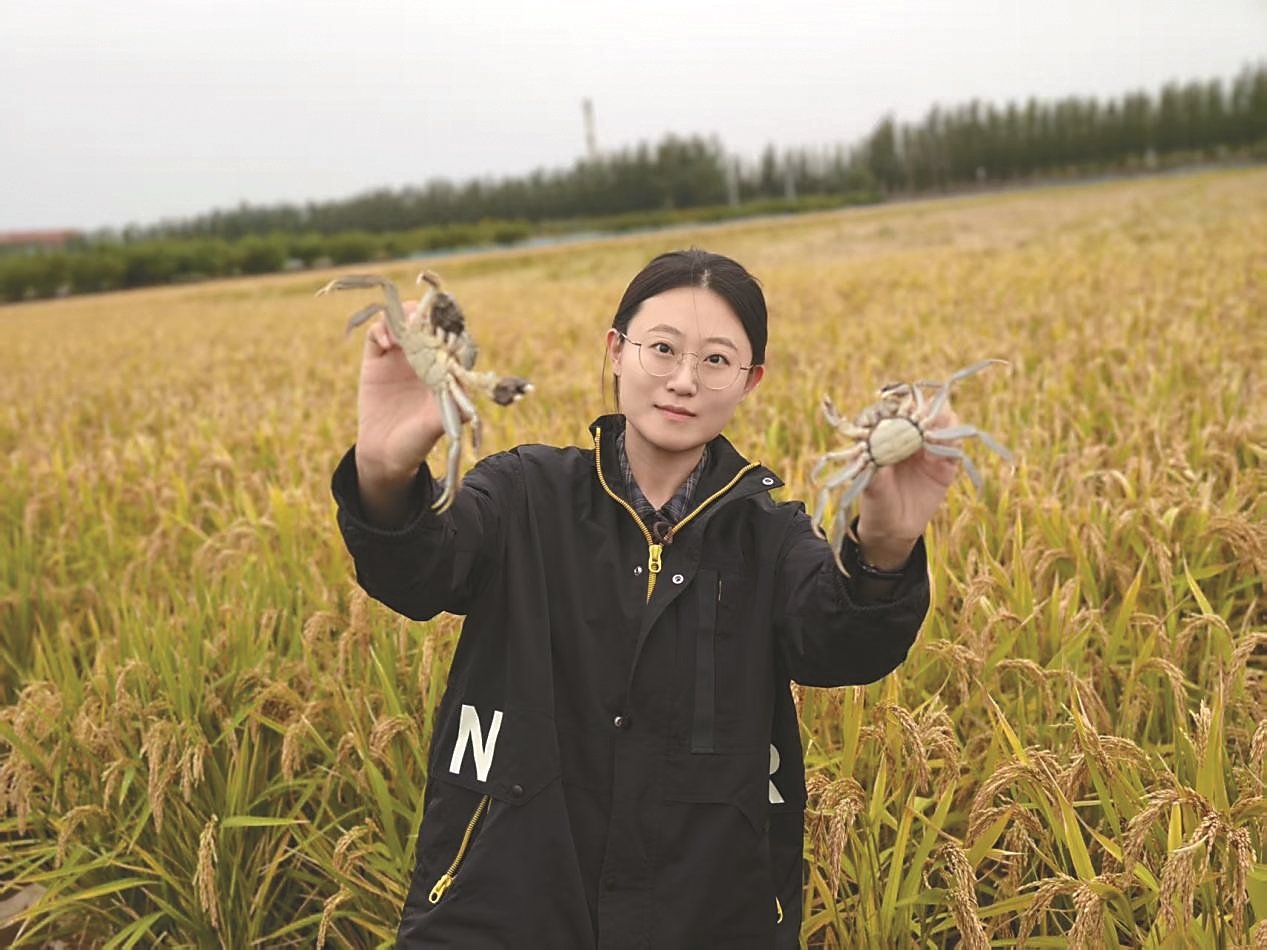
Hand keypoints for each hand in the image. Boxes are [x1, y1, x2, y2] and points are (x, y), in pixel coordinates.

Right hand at [355, 302, 445, 483]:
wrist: (384, 455)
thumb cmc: (416, 442)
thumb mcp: (435, 428)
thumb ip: (450, 414)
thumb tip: (469, 406)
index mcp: (445, 371)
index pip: (452, 339)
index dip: (451, 328)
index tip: (448, 325)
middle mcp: (424, 359)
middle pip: (427, 324)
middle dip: (427, 315)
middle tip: (423, 317)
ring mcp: (399, 357)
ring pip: (403, 323)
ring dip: (404, 316)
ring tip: (405, 325)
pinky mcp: (376, 360)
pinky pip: (377, 334)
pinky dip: (382, 329)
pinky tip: (388, 342)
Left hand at [855, 405, 961, 568]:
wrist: (893, 528)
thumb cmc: (875, 501)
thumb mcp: (869, 484)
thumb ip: (874, 463)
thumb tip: (875, 441)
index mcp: (886, 431)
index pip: (895, 406)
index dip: (898, 405)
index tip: (898, 414)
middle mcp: (908, 432)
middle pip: (923, 406)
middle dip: (924, 409)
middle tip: (921, 420)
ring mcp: (928, 445)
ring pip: (944, 419)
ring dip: (941, 422)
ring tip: (930, 438)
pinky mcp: (946, 462)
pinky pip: (955, 444)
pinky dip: (950, 444)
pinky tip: (937, 457)